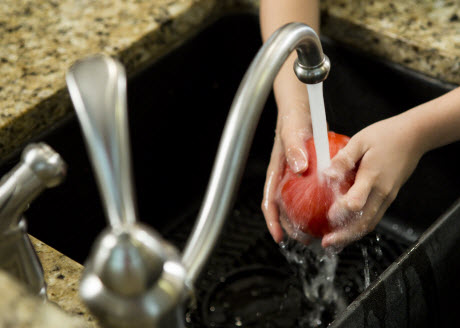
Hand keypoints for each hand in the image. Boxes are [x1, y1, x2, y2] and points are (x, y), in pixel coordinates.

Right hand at [262, 55, 311, 242]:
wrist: (302, 106)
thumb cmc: (294, 117)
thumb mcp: (293, 130)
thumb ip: (294, 146)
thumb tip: (299, 167)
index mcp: (277, 171)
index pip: (269, 201)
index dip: (272, 221)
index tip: (279, 237)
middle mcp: (285, 177)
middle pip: (284, 208)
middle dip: (292, 227)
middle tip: (307, 239)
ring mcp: (296, 175)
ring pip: (299, 203)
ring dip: (306, 218)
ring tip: (320, 230)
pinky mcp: (309, 171)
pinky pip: (313, 191)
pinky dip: (320, 202)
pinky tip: (333, 208)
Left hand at [321, 113, 425, 247]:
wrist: (414, 136)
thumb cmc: (385, 135)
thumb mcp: (360, 141)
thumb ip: (343, 158)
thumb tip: (327, 174)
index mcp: (372, 177)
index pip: (357, 201)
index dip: (341, 211)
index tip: (328, 216)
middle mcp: (382, 192)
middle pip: (364, 222)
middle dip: (344, 235)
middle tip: (326, 242)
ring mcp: (387, 197)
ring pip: (370, 223)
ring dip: (351, 235)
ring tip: (334, 242)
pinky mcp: (388, 197)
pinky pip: (374, 217)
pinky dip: (359, 227)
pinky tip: (346, 229)